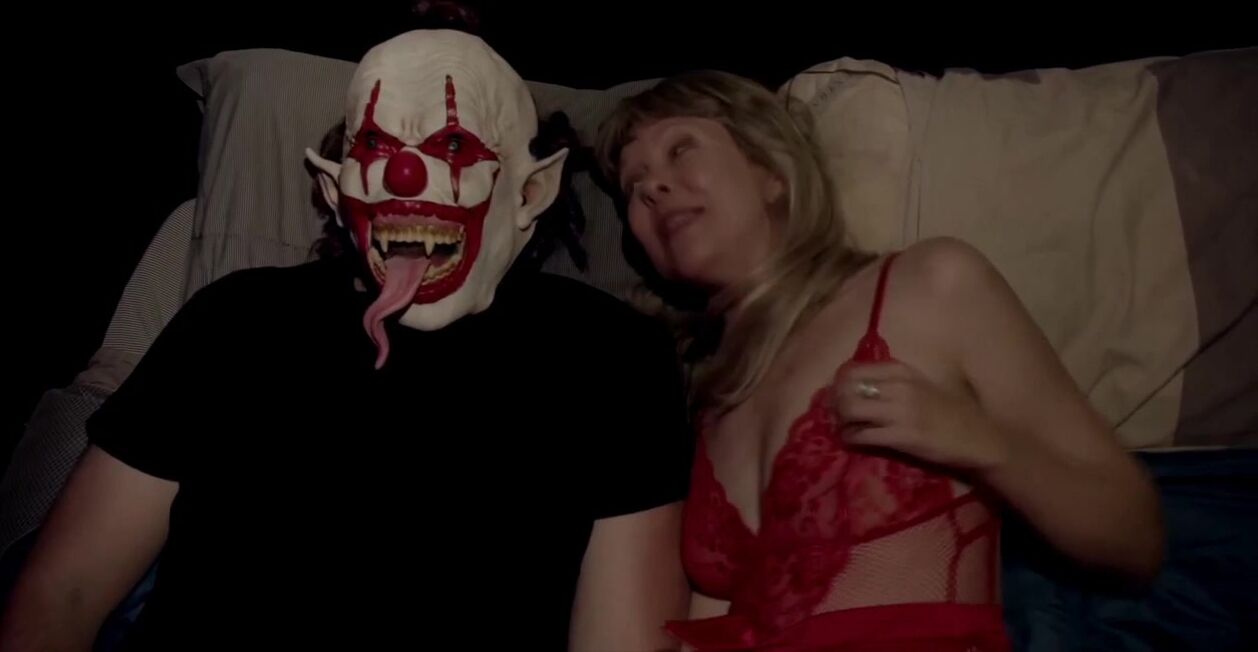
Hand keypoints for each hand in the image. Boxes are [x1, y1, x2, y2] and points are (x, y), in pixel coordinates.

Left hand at [832, 361, 1006, 470]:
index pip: (854, 369)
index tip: (837, 395)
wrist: (981, 439)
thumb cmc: (953, 413)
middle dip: (835, 402)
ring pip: (849, 409)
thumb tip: (862, 384)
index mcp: (903, 371)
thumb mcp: (923, 385)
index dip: (838, 383)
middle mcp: (899, 387)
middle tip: (836, 414)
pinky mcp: (902, 437)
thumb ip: (894, 382)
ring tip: (844, 428)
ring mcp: (900, 412)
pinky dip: (851, 438)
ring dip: (840, 420)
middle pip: (846, 387)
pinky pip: (862, 435)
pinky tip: (852, 441)